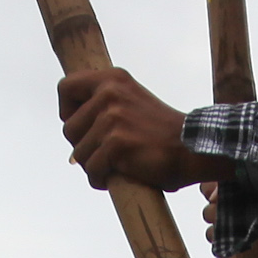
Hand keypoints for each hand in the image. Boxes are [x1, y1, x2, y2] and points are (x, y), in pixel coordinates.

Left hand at [57, 68, 218, 191]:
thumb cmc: (162, 133)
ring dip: (93, 166)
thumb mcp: (130, 102)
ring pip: (78, 153)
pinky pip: (92, 170)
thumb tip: (71, 128)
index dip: (68, 111)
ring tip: (115, 166)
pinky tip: (117, 177)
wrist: (192, 149)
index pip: (66, 87)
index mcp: (112, 79)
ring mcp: (112, 118)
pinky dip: (101, 179)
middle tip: (105, 154)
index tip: (83, 126)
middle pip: (69, 129)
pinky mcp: (116, 143)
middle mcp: (109, 93)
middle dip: (83, 147)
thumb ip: (103, 105)